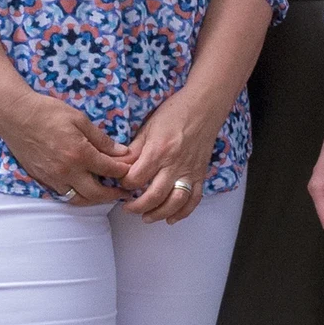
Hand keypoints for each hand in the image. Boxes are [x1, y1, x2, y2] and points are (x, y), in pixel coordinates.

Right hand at [0, 89, 133, 203]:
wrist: (16, 116)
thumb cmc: (48, 112)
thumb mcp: (79, 119)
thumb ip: (101, 139)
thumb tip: (121, 152)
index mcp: (79, 154)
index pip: (109, 169)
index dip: (123, 170)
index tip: (131, 170)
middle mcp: (67, 171)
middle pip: (96, 194)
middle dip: (113, 194)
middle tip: (124, 192)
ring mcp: (53, 178)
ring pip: (79, 199)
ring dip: (94, 200)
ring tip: (106, 194)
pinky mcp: (43, 179)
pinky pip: (64, 194)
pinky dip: (77, 195)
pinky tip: (84, 188)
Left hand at [121, 92, 222, 224]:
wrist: (204, 106)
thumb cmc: (174, 112)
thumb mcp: (148, 127)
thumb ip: (134, 149)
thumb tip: (118, 165)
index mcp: (158, 151)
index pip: (136, 178)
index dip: (124, 184)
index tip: (121, 183)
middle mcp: (174, 164)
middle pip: (154, 196)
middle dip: (137, 206)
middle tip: (128, 207)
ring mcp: (189, 171)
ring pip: (174, 202)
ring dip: (159, 214)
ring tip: (146, 217)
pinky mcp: (200, 174)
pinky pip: (194, 199)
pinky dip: (183, 213)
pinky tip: (171, 218)